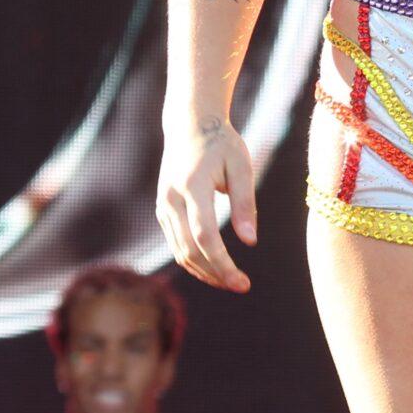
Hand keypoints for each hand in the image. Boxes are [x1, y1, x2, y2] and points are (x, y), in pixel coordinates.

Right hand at [157, 114, 257, 292]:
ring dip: (204, 272)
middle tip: (241, 287)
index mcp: (193, 185)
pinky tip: (215, 268)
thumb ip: (245, 203)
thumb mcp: (241, 165)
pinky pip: (176, 244)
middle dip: (215, 274)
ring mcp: (163, 206)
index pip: (205, 235)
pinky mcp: (162, 211)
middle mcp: (172, 199)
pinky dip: (194, 261)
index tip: (243, 282)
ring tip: (231, 281)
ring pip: (180, 252)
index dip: (223, 263)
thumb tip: (250, 242)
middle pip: (189, 250)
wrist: (189, 125)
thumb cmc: (221, 144)